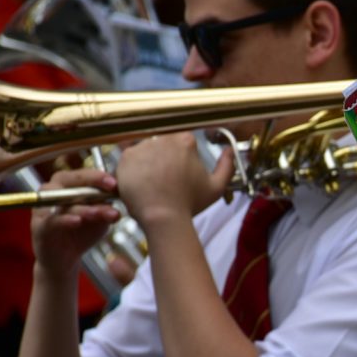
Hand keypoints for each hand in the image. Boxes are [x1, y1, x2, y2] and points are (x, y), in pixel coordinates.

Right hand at [32, 169, 120, 278]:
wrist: (64, 259)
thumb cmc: (81, 233)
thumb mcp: (100, 219)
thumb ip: (108, 208)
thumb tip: (122, 197)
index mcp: (66, 185)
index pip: (81, 174)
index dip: (98, 175)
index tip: (115, 182)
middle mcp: (51, 192)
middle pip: (68, 180)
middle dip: (91, 181)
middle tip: (111, 186)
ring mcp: (43, 208)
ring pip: (63, 201)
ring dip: (85, 206)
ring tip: (102, 212)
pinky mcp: (39, 227)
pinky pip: (52, 220)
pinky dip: (66, 219)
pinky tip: (78, 220)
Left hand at [115, 132, 233, 229]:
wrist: (163, 217)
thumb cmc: (189, 204)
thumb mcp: (217, 187)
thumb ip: (227, 166)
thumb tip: (229, 150)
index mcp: (186, 142)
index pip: (183, 142)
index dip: (182, 158)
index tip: (181, 170)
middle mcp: (163, 139)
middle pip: (164, 144)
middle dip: (165, 159)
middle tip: (166, 179)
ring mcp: (143, 147)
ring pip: (146, 150)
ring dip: (149, 163)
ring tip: (153, 183)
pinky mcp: (126, 157)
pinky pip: (129, 158)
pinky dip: (134, 169)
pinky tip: (142, 183)